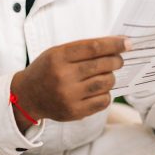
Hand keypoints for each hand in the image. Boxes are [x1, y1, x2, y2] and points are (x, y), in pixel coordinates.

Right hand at [10, 36, 128, 128]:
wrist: (27, 96)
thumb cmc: (46, 70)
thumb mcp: (56, 53)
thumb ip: (82, 49)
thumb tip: (116, 45)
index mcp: (58, 57)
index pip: (94, 47)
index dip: (114, 44)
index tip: (127, 43)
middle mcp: (63, 76)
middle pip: (102, 65)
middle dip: (116, 60)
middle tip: (118, 60)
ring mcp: (69, 95)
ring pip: (105, 83)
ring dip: (111, 77)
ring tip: (106, 74)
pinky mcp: (75, 111)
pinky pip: (103, 101)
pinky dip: (106, 93)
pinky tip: (99, 90)